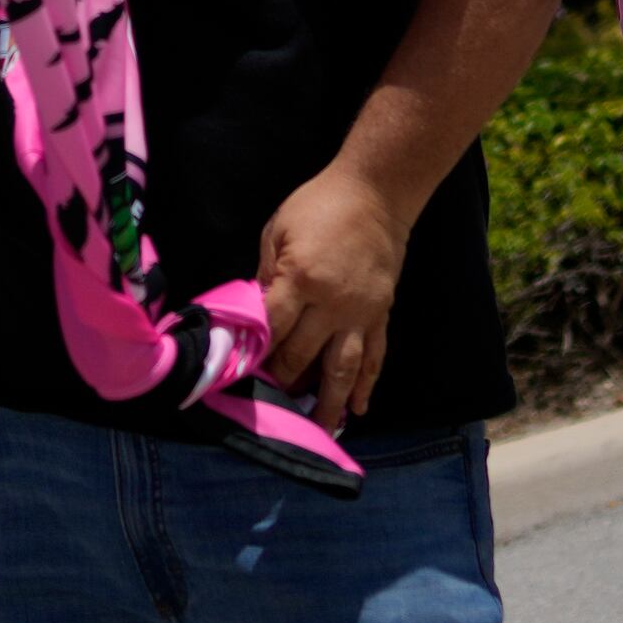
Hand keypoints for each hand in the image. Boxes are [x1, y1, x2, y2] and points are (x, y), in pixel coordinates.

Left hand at [254, 166, 410, 426]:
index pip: (274, 327)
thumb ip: (266, 274)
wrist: (376, 193)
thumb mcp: (277, 230)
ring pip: (343, 367)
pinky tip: (359, 408)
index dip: (257, 351)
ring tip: (320, 429)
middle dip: (284, 379)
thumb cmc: (318, 205)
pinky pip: (374, 355)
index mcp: (301, 279)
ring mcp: (360, 312)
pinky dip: (368, 384)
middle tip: (270, 402)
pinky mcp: (380, 314)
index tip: (242, 371)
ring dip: (329, 401)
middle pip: (304, 354)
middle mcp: (332, 303)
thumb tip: (255, 314)